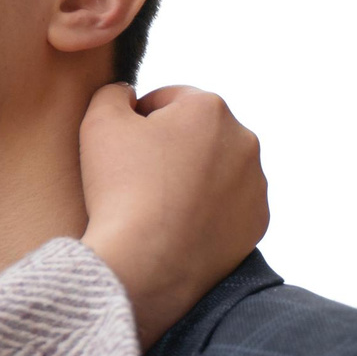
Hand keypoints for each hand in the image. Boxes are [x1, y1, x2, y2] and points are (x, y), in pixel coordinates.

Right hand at [79, 83, 266, 346]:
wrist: (145, 263)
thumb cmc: (120, 188)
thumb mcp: (99, 120)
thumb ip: (114, 93)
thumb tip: (128, 95)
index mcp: (209, 107)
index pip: (166, 100)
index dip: (136, 121)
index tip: (121, 150)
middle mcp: (244, 139)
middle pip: (196, 134)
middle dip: (171, 148)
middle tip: (137, 178)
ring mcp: (256, 183)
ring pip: (216, 169)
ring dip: (192, 178)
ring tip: (158, 204)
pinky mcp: (257, 221)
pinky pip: (228, 206)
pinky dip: (208, 210)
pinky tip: (179, 224)